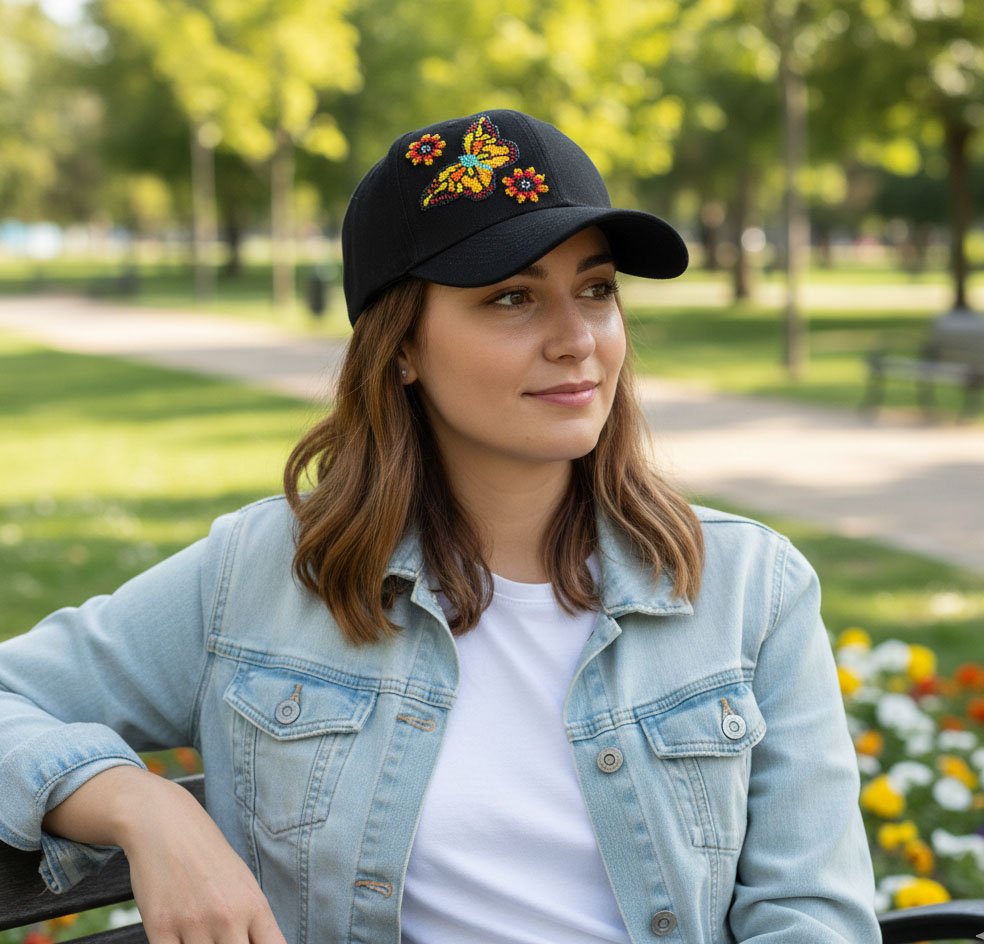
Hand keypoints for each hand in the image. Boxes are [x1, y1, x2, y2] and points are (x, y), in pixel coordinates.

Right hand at [44, 767, 286, 942]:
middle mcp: (228, 917)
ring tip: (201, 933)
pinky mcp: (160, 928)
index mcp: (254, 905)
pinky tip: (178, 939)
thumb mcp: (243, 882)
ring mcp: (194, 924)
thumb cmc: (208, 856)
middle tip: (222, 938)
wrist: (166, 824)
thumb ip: (253, 922)